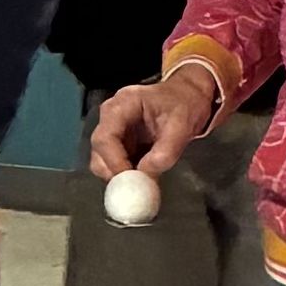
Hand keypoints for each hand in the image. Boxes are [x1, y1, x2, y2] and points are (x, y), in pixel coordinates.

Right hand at [89, 61, 222, 182]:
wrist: (187, 98)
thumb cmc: (184, 105)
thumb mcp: (182, 126)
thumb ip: (166, 151)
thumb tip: (147, 174)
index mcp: (123, 104)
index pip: (105, 136)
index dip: (113, 161)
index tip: (130, 180)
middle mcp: (111, 116)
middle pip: (98, 151)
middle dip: (114, 172)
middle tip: (135, 187)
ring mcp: (113, 130)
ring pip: (102, 161)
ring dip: (119, 176)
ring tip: (143, 182)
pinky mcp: (119, 144)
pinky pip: (114, 164)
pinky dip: (125, 176)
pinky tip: (142, 178)